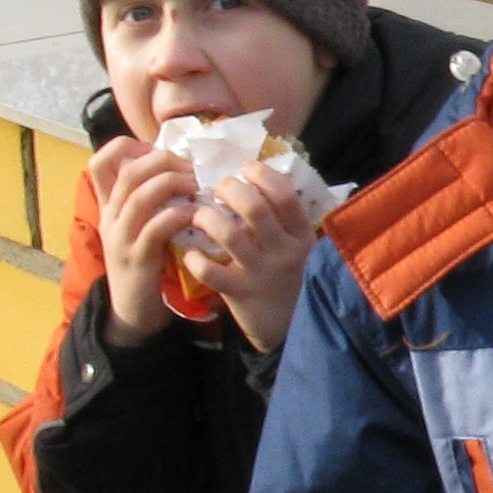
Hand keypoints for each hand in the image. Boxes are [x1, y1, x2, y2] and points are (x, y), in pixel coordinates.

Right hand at [89, 138, 198, 344]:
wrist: (133, 311)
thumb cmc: (146, 263)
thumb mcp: (142, 226)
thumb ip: (152, 200)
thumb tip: (180, 168)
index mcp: (110, 205)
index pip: (102, 160)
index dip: (129, 146)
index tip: (161, 150)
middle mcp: (110, 216)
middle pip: (129, 171)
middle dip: (165, 161)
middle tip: (193, 167)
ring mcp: (121, 237)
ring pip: (140, 195)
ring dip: (174, 183)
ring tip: (198, 185)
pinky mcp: (137, 258)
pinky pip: (155, 227)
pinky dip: (177, 215)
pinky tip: (195, 215)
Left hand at [182, 160, 321, 350]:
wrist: (287, 325)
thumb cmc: (287, 274)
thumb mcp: (297, 245)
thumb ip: (283, 218)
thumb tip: (257, 174)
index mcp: (301, 235)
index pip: (285, 196)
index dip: (262, 175)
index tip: (246, 168)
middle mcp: (284, 252)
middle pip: (254, 209)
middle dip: (230, 189)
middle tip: (219, 188)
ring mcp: (261, 272)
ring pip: (229, 234)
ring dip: (207, 217)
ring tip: (200, 215)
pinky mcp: (239, 292)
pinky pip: (210, 271)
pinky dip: (194, 258)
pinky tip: (191, 252)